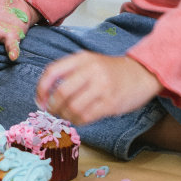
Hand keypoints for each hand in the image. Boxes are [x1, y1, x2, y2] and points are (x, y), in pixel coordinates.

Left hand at [36, 52, 160, 126]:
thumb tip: (45, 95)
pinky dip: (77, 121)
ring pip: (73, 107)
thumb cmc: (110, 70)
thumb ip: (69, 73)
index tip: (39, 100)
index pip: (52, 72)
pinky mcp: (110, 103)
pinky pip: (86, 117)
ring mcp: (102, 87)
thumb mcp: (89, 62)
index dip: (41, 88)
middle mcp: (91, 71)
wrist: (141, 73)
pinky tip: (78, 119)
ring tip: (66, 115)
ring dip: (64, 115)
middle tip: (52, 111)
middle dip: (52, 106)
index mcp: (82, 59)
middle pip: (61, 92)